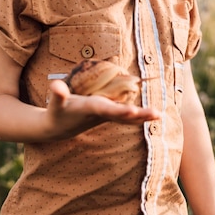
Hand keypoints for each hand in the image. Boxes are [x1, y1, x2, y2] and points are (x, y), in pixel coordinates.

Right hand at [45, 79, 160, 139]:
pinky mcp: (108, 117)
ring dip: (143, 117)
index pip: (106, 110)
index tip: (132, 110)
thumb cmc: (57, 112)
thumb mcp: (55, 103)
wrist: (58, 129)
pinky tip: (153, 116)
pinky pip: (126, 118)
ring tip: (159, 115)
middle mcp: (101, 115)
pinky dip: (139, 117)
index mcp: (90, 109)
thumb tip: (55, 85)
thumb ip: (57, 94)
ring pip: (127, 118)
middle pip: (122, 116)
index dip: (118, 110)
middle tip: (156, 114)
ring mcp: (106, 118)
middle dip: (139, 115)